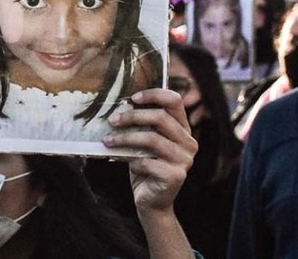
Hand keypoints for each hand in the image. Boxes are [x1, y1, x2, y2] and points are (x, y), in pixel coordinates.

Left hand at [104, 88, 197, 211]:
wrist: (150, 202)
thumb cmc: (145, 167)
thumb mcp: (144, 143)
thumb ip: (142, 126)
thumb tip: (120, 107)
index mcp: (183, 129)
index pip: (175, 101)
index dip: (154, 95)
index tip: (133, 97)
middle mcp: (189, 142)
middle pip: (161, 118)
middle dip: (133, 116)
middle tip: (112, 120)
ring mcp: (185, 159)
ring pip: (152, 139)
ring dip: (125, 138)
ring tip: (108, 140)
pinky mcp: (176, 176)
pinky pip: (147, 162)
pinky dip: (132, 162)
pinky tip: (127, 165)